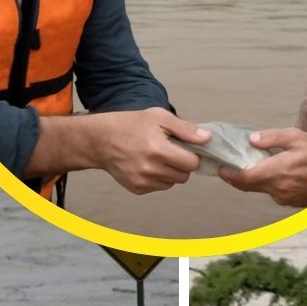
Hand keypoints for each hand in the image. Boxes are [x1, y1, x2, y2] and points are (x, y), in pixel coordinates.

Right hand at [88, 108, 206, 193]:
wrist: (100, 140)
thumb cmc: (130, 125)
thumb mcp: (159, 117)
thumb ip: (185, 129)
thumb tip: (206, 138)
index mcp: (158, 149)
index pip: (192, 164)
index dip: (191, 154)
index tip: (183, 148)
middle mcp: (150, 168)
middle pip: (184, 176)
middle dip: (181, 164)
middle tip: (169, 151)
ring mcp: (142, 181)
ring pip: (172, 183)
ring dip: (170, 171)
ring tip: (156, 156)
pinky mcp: (136, 188)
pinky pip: (159, 187)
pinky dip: (158, 178)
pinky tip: (147, 164)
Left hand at [218, 128, 306, 207]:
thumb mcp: (297, 137)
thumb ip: (272, 138)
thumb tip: (251, 140)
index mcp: (277, 171)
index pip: (244, 177)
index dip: (229, 174)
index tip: (221, 168)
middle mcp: (278, 188)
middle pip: (248, 186)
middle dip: (236, 178)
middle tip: (227, 168)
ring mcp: (284, 198)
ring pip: (261, 190)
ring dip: (254, 180)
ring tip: (252, 166)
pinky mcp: (291, 202)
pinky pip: (273, 193)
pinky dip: (269, 184)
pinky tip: (274, 173)